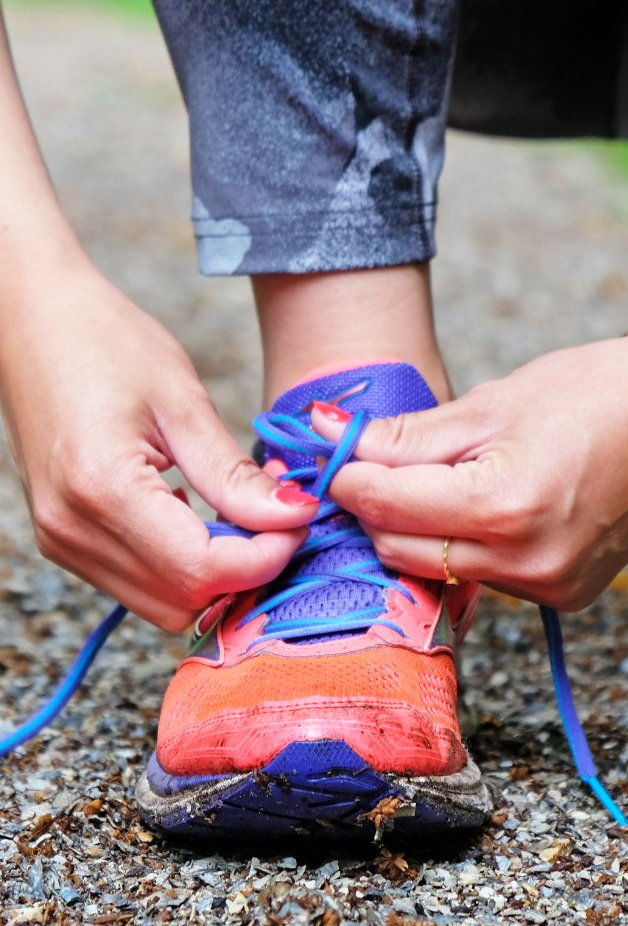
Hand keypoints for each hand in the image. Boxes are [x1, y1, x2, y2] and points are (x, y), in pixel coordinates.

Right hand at [0, 267, 318, 629]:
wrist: (30, 321)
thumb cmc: (104, 342)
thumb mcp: (183, 401)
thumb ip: (235, 474)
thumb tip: (295, 514)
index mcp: (103, 490)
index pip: (204, 569)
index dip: (267, 555)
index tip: (301, 517)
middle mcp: (73, 530)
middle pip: (186, 600)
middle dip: (247, 570)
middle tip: (279, 515)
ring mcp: (62, 541)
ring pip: (164, 604)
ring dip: (218, 573)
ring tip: (244, 512)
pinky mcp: (65, 540)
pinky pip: (141, 583)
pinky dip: (185, 565)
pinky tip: (204, 516)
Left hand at [311, 314, 627, 607]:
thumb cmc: (599, 390)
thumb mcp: (496, 401)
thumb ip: (409, 436)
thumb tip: (332, 440)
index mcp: (504, 507)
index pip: (386, 507)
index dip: (348, 479)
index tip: (335, 454)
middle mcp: (527, 564)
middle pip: (402, 552)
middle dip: (379, 510)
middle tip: (380, 465)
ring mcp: (550, 587)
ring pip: (442, 570)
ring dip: (423, 530)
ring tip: (446, 477)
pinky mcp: (566, 595)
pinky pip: (487, 578)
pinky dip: (470, 547)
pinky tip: (491, 505)